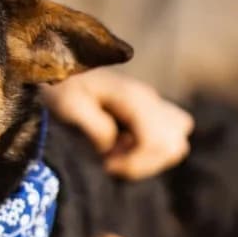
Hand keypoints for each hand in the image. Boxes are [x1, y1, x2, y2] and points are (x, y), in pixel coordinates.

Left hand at [42, 69, 193, 178]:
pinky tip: (125, 149)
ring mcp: (155, 105)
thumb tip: (113, 146)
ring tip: (119, 155)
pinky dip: (151, 154)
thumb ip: (95, 126)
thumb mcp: (69, 106)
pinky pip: (171, 142)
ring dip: (150, 160)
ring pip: (177, 145)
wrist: (59, 72)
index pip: (156, 142)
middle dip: (143, 164)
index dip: (133, 163)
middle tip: (112, 161)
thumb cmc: (61, 90)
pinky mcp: (154, 113)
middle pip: (174, 146)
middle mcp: (150, 99)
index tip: (106, 164)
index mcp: (132, 97)